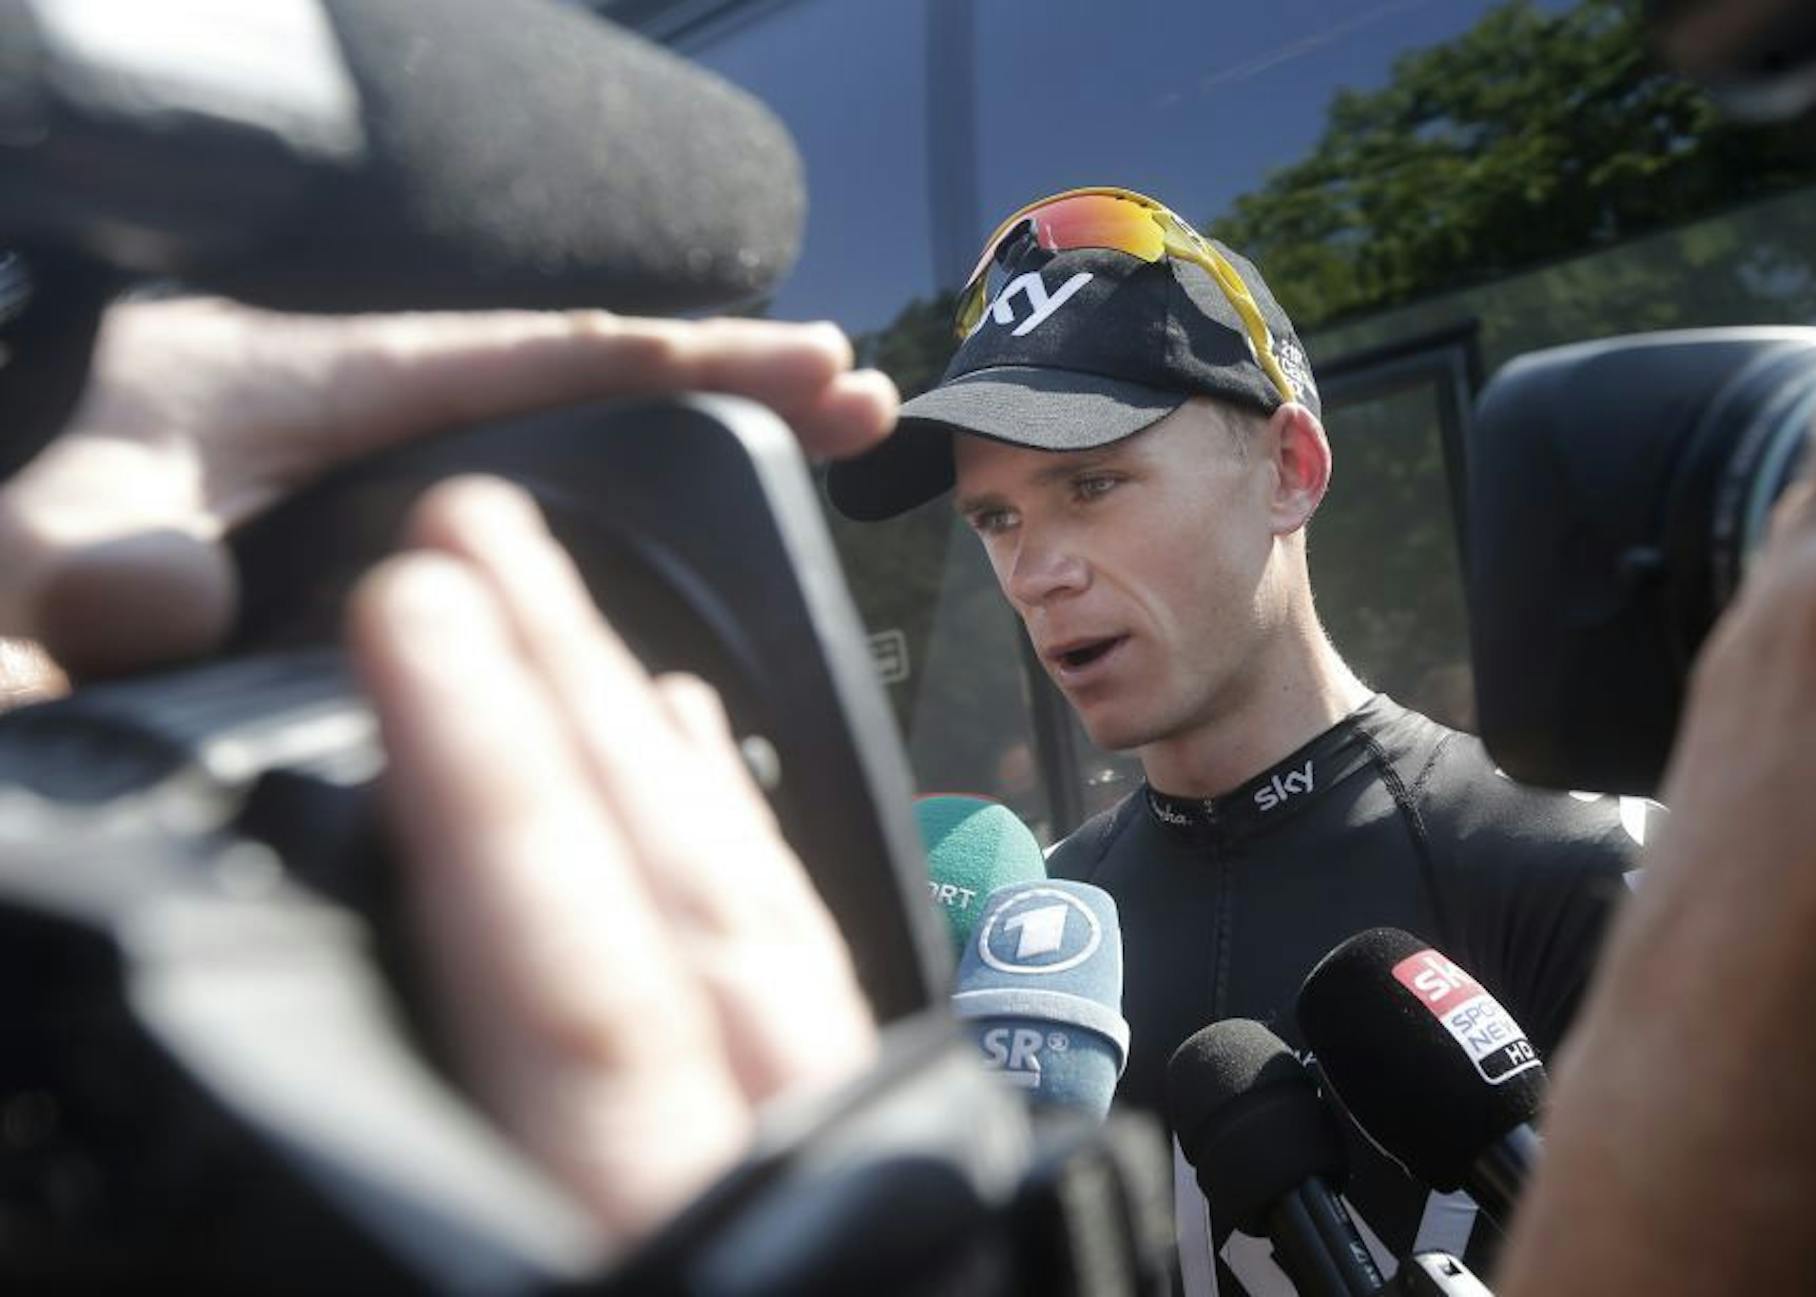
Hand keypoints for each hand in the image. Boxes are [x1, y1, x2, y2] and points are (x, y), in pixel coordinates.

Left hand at [0, 298, 897, 675]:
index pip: (522, 357)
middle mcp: (359, 410)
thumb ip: (85, 568)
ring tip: (833, 434)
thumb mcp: (32, 557)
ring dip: (705, 435)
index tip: (801, 368)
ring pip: (575, 436)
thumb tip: (167, 598)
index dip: (673, 361)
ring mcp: (379, 474)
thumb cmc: (17, 575)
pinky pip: (543, 495)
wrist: (11, 607)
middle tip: (859, 395)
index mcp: (299, 382)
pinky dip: (642, 497)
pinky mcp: (383, 538)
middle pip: (579, 378)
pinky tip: (711, 526)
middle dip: (729, 379)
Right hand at [347, 476, 878, 1245]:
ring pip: (748, 915)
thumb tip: (316, 1040)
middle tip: (474, 537)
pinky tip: (681, 745)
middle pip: (683, 898)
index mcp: (678, 1244)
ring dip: (641, 744)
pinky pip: (790, 968)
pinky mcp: (839, 1165)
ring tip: (552, 609)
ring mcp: (825, 1166)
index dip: (498, 789)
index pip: (577, 984)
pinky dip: (729, 841)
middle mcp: (783, 1182)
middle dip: (569, 701)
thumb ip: (427, 1186)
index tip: (421, 619)